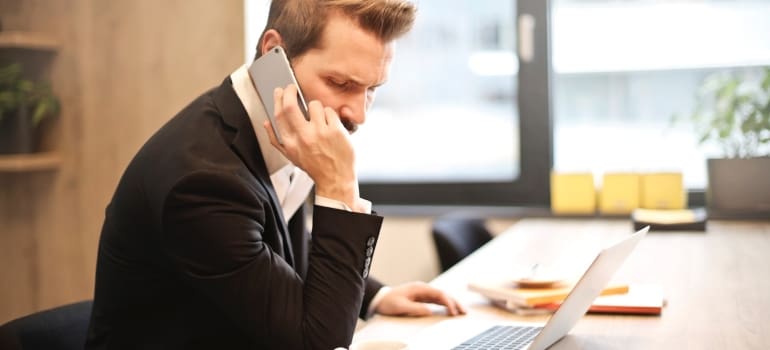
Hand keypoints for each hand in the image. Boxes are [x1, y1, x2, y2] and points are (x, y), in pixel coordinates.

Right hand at [264, 84, 361, 210]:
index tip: (280, 91)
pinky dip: (330, 115)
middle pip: (290, 105)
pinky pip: (330, 111)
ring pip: (314, 105)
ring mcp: (319, 133)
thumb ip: (276, 140)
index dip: (278, 99)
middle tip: (293, 88)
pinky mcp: (335, 130)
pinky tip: (331, 125)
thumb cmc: (314, 167)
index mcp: (290, 143)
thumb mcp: (290, 156)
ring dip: (316, 107)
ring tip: (320, 118)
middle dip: (290, 91)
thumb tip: (266, 123)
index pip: (279, 115)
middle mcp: (303, 137)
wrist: (335, 179)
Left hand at [375, 282, 466, 316]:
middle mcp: (423, 289)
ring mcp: (423, 293)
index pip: (439, 294)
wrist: (380, 299)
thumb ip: (415, 309)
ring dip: (451, 304)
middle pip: (443, 294)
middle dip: (455, 302)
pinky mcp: (421, 298)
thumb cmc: (389, 302)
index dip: (448, 303)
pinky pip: (436, 301)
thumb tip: (430, 312)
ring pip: (441, 297)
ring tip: (461, 312)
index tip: (453, 312)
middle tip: (464, 312)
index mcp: (420, 288)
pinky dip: (445, 305)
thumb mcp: (401, 306)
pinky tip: (450, 310)